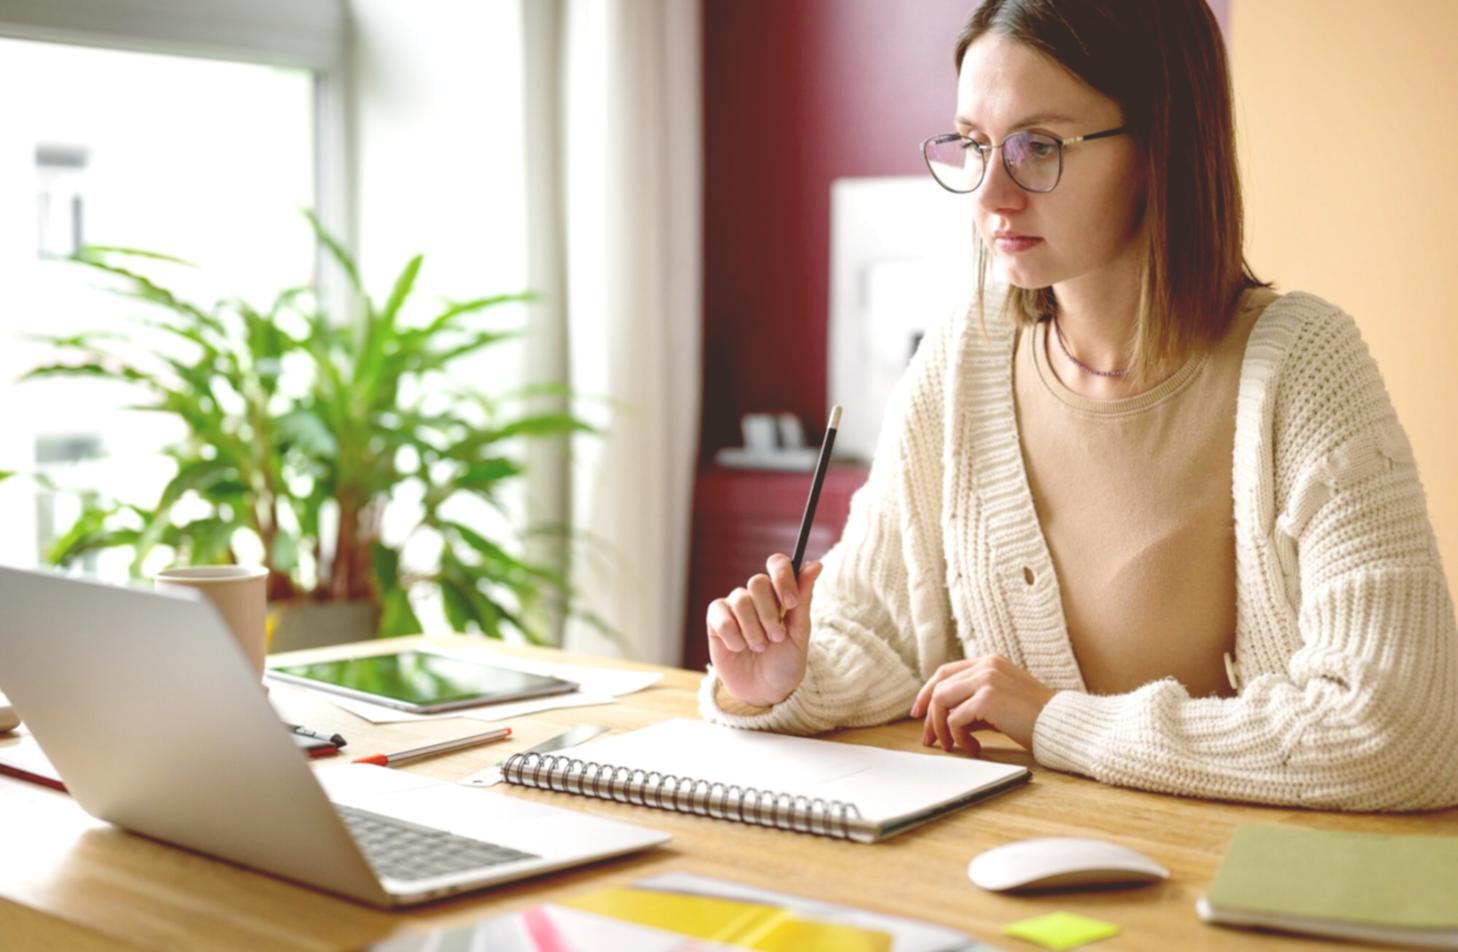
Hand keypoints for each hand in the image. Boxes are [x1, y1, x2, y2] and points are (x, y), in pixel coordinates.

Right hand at [706, 554, 823, 707]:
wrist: (765, 692)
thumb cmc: (785, 662)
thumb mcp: (800, 633)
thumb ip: (803, 598)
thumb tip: (816, 564)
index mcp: (779, 593)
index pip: (777, 563)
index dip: (782, 578)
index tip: (790, 603)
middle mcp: (756, 596)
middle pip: (757, 582)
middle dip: (769, 614)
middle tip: (776, 638)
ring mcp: (734, 607)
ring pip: (740, 600)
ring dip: (753, 630)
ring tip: (759, 648)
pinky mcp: (716, 621)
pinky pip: (721, 616)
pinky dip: (733, 636)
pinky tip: (739, 648)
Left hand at [909, 655, 1054, 755]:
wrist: (1061, 725)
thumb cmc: (1034, 719)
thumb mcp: (999, 704)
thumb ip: (973, 704)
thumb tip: (944, 719)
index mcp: (990, 661)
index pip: (945, 672)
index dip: (927, 692)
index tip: (918, 713)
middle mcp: (986, 665)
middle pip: (939, 686)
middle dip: (929, 715)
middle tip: (927, 739)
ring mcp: (987, 678)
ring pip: (942, 701)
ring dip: (941, 728)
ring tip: (952, 746)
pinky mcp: (987, 697)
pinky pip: (956, 718)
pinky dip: (958, 737)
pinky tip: (973, 748)